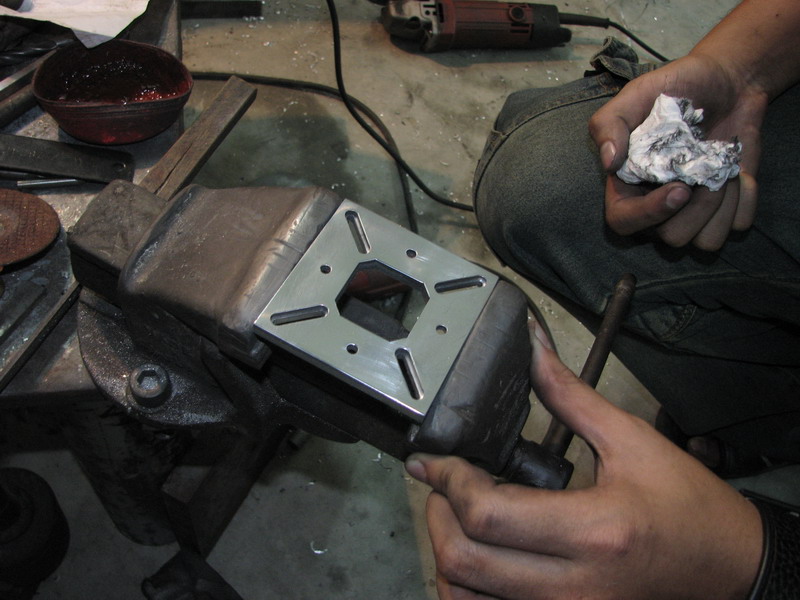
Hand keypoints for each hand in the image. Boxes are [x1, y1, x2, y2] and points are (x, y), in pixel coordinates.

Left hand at [405, 320, 762, 599]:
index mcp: (592, 530)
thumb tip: (534, 348)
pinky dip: (468, 588)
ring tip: (457, 516)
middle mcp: (574, 587)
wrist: (729, 566)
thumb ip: (570, 396)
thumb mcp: (631, 440)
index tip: (432, 461)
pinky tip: (477, 557)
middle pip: (464, 560)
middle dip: (437, 514)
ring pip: (467, 597)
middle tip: (443, 485)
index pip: (487, 514)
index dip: (447, 481)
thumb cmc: (689, 508)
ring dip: (447, 553)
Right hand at [589, 54, 765, 250]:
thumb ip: (610, 124)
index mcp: (628, 185)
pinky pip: (737, 226)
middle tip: (709, 168)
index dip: (650, 214)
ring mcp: (693, 211)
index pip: (624, 223)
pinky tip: (740, 174)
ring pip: (705, 241)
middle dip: (697, 208)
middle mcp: (657, 205)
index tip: (680, 189)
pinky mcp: (727, 208)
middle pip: (671, 238)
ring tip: (724, 171)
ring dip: (722, 207)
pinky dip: (746, 201)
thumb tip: (609, 162)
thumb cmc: (676, 88)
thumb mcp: (636, 94)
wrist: (728, 79)